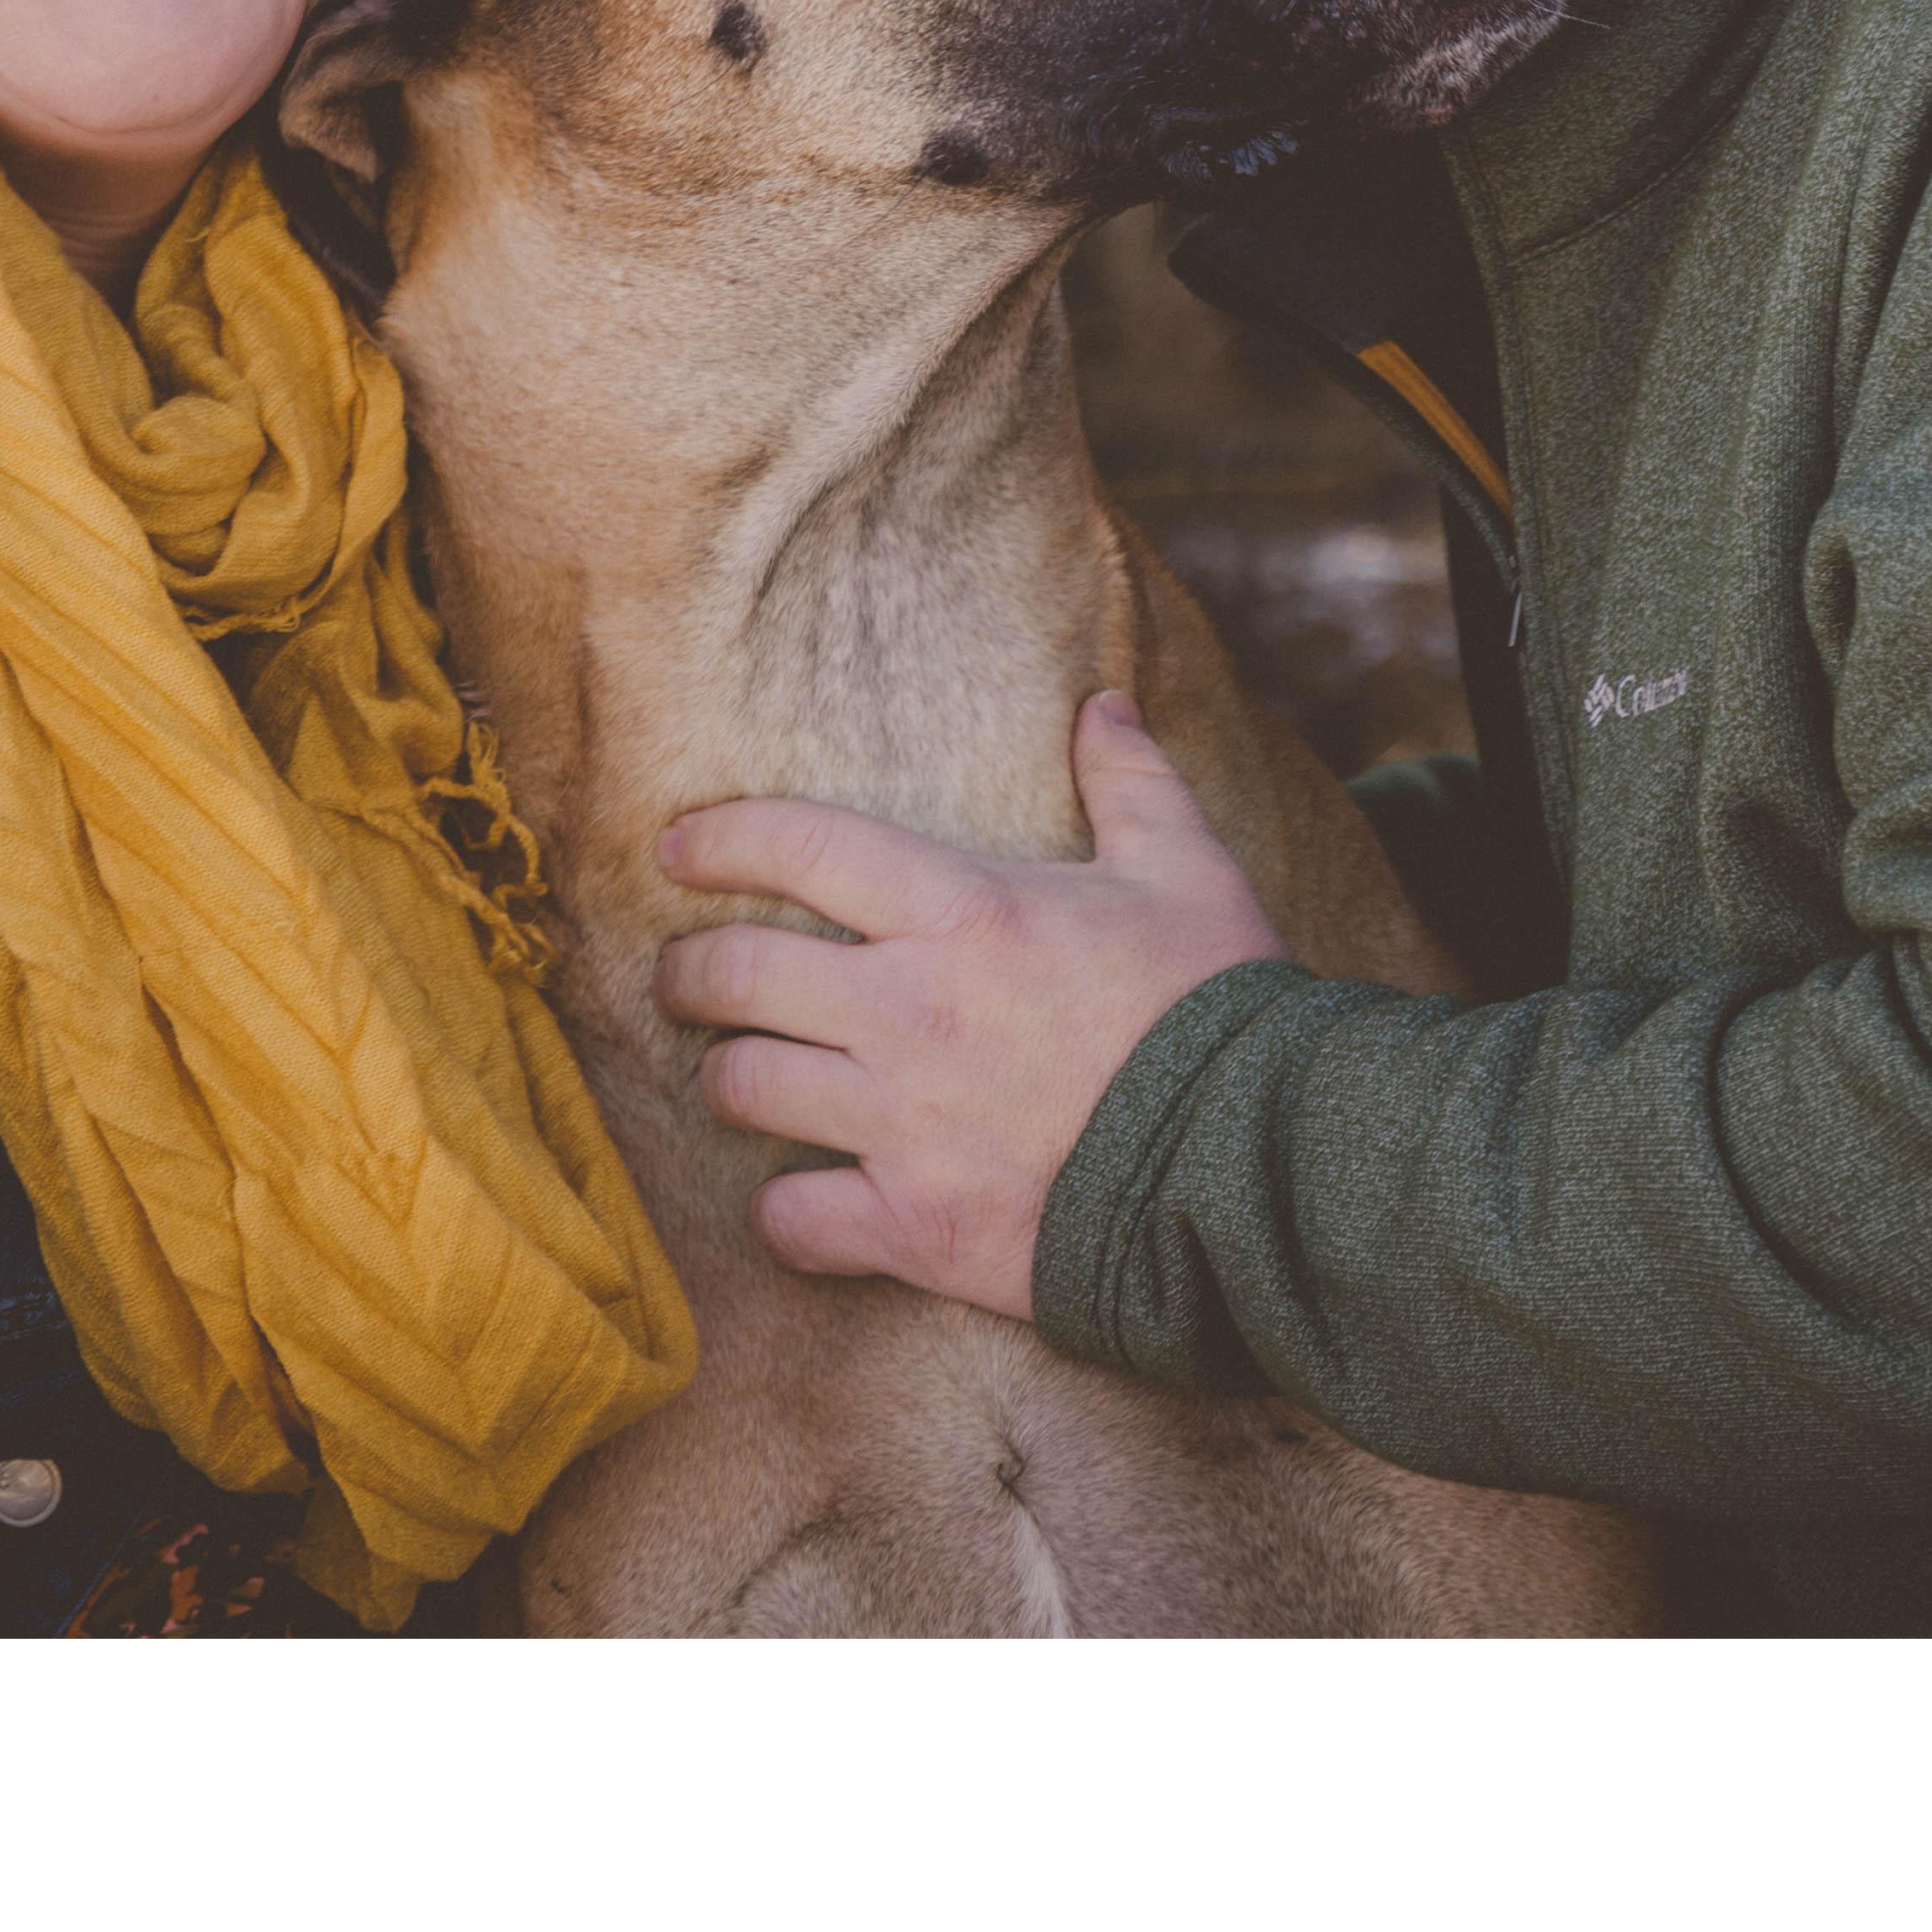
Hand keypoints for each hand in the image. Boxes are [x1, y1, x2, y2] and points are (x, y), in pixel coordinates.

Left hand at [651, 689, 1290, 1320]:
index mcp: (964, 911)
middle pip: (736, 976)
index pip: (799, 847)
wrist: (1253, 1168)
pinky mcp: (914, 1227)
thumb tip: (1102, 705)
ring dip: (730, 1080)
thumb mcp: (1185, 868)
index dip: (723, 839)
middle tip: (685, 975)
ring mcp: (902, 1124)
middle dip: (691, 971)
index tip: (678, 845)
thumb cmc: (1216, 1007)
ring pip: (745, 1091)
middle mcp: (909, 1011)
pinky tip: (802, 1200)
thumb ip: (1130, 782)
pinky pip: (793, 1223)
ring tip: (737, 1075)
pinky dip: (786, 1214)